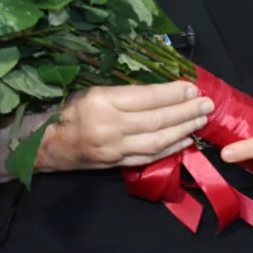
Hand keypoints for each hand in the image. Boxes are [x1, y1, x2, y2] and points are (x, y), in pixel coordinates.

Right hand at [32, 81, 213, 171]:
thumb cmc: (69, 110)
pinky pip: (148, 158)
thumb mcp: (93, 91)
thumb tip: (163, 90)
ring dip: (183, 130)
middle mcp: (109, 126)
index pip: (145, 97)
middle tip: (207, 104)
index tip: (191, 88)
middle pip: (156, 120)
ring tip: (202, 120)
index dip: (171, 94)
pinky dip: (170, 149)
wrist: (46, 144)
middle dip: (185, 112)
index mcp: (102, 101)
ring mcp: (113, 149)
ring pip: (156, 141)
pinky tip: (186, 141)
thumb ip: (125, 92)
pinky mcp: (116, 164)